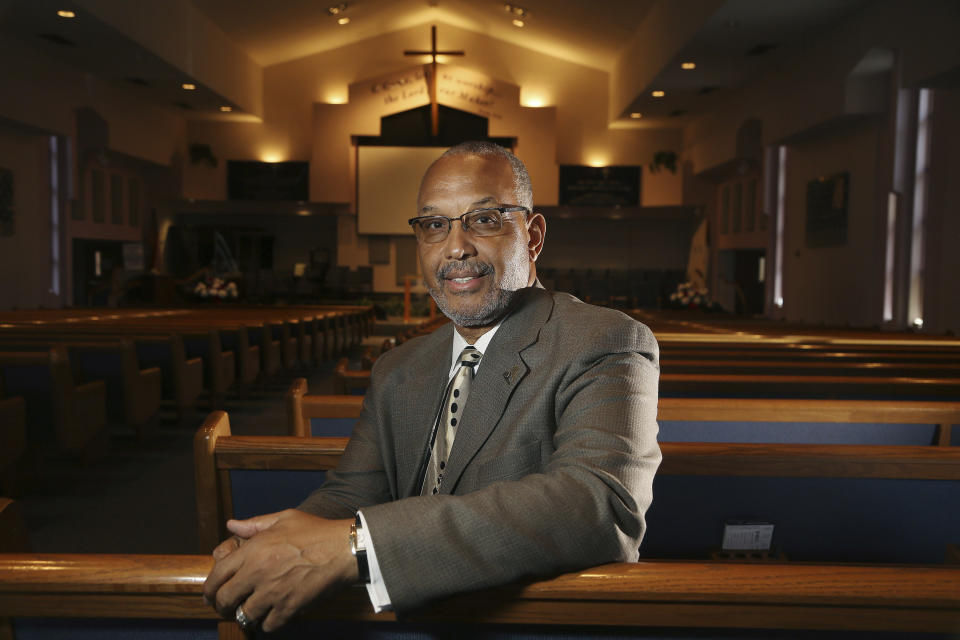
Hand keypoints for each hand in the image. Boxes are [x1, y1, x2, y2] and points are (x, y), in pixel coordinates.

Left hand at [202, 509, 357, 632]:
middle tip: (228, 606)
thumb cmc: (316, 531)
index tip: (211, 594)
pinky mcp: (289, 607)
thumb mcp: (284, 518)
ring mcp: (273, 592)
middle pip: (224, 600)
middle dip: (222, 606)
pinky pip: (268, 625)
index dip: (209, 589)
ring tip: (252, 610)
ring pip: (244, 615)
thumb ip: (255, 524)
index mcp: (253, 550)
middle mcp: (258, 573)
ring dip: (246, 614)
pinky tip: (272, 615)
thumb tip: (232, 525)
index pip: (216, 576)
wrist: (345, 549)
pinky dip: (267, 623)